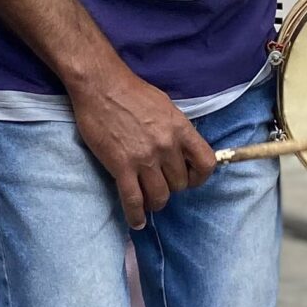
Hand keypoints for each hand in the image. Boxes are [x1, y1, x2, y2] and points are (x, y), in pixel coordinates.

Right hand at [71, 64, 217, 230]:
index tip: (190, 179)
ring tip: (149, 201)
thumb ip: (176, 129)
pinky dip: (136, 215)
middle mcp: (166, 146)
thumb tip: (182, 147)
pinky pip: (133, 200)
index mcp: (180, 129)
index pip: (206, 163)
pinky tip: (136, 221)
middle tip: (160, 184)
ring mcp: (144, 158)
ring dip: (155, 202)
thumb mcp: (165, 106)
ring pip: (160, 196)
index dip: (200, 177)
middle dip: (172, 188)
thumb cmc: (131, 91)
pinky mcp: (121, 166)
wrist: (100, 85)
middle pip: (180, 184)